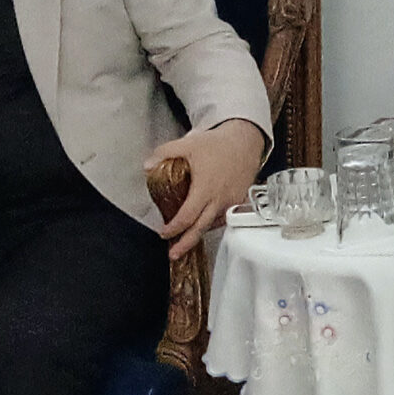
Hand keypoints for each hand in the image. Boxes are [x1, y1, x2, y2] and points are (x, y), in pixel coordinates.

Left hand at [148, 118, 267, 259]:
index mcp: (205, 188)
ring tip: (186, 240)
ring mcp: (231, 201)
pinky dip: (212, 223)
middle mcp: (219, 199)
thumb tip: (147, 167)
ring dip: (199, 233)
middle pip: (201, 229)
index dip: (174, 228)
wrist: (245, 140)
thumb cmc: (219, 144)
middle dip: (185, 244)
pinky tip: (204, 223)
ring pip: (213, 224)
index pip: (187, 217)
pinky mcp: (239, 201)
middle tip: (174, 254)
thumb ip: (164, 154)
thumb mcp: (187, 144)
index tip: (164, 233)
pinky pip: (224, 218)